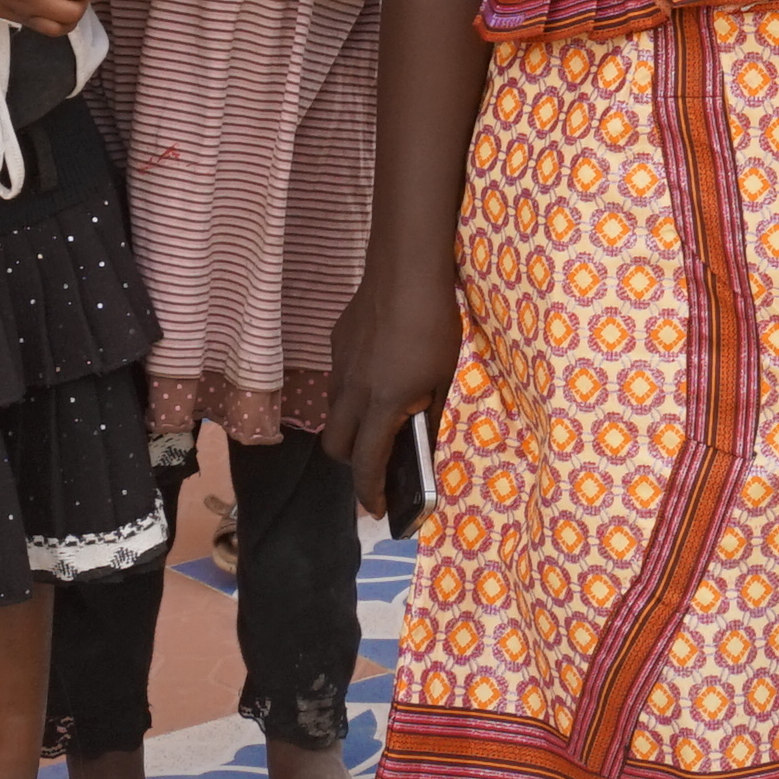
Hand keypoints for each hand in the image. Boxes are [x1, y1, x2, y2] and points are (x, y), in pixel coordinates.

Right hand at [321, 272, 458, 532]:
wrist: (406, 268)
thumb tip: (422, 446)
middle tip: (377, 464)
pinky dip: (353, 393)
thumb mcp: (445, 377)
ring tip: (380, 419)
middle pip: (335, 446)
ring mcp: (340, 364)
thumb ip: (429, 415)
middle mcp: (352, 390)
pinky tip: (379, 374)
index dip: (370, 491)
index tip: (376, 509)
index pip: (367, 463)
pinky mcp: (337, 342)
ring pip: (333, 413)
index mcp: (383, 404)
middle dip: (352, 464)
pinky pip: (339, 380)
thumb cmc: (437, 324)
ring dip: (351, 427)